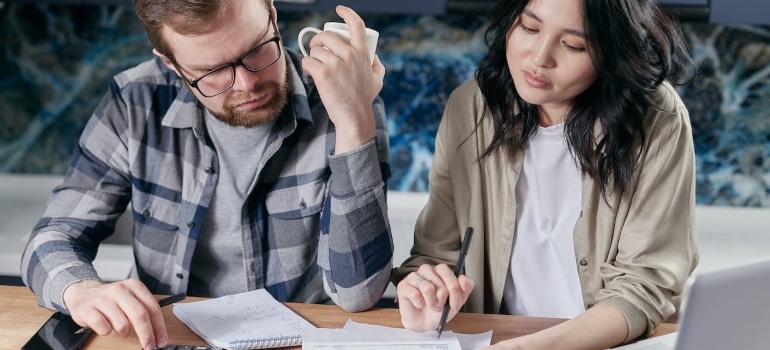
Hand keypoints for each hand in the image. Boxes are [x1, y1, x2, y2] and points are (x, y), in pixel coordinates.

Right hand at [63, 279, 167, 349]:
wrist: (83, 293)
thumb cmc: (111, 300)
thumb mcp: (130, 299)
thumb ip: (144, 311)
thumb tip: (157, 333)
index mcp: (134, 286)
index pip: (152, 308)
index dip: (159, 327)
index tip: (161, 340)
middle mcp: (120, 290)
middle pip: (140, 315)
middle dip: (147, 334)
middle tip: (149, 345)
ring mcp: (103, 299)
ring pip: (122, 324)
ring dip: (124, 333)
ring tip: (120, 329)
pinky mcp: (88, 309)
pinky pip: (103, 328)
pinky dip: (106, 331)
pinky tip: (105, 326)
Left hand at [300, 5, 384, 152]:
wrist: (354, 116)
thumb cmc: (364, 99)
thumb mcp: (377, 79)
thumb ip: (377, 66)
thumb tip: (374, 57)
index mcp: (362, 53)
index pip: (356, 25)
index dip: (347, 13)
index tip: (339, 9)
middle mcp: (350, 55)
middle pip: (327, 35)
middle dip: (318, 39)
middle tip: (316, 47)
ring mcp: (336, 64)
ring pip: (315, 49)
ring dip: (312, 56)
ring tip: (316, 65)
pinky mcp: (323, 74)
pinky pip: (308, 61)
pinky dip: (307, 66)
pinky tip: (312, 73)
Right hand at [396, 264, 474, 331]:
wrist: (424, 322)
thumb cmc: (439, 309)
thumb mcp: (457, 301)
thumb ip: (466, 288)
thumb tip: (463, 278)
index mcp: (440, 271)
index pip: (448, 274)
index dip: (453, 291)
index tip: (454, 304)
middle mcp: (427, 270)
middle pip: (439, 283)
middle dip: (442, 300)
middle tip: (439, 305)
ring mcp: (413, 277)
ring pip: (427, 288)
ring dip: (431, 302)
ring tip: (430, 305)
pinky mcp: (403, 286)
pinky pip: (415, 294)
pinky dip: (420, 304)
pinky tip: (419, 304)